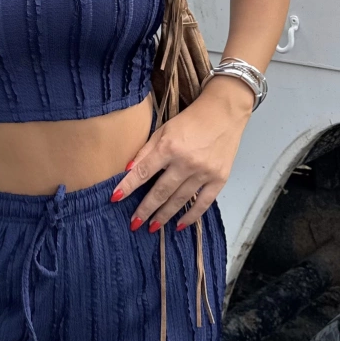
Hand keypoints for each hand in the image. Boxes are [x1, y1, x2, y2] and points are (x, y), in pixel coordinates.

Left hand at [108, 76, 253, 232]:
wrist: (224, 113)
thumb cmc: (191, 119)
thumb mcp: (164, 128)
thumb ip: (146, 150)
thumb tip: (128, 169)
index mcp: (169, 146)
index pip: (143, 172)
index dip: (128, 186)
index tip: (115, 198)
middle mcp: (186, 162)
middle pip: (161, 191)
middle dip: (146, 209)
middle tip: (134, 223)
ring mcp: (204, 172)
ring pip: (179, 200)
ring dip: (164, 216)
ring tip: (151, 227)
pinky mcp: (219, 179)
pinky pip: (203, 203)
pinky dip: (191, 216)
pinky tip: (179, 225)